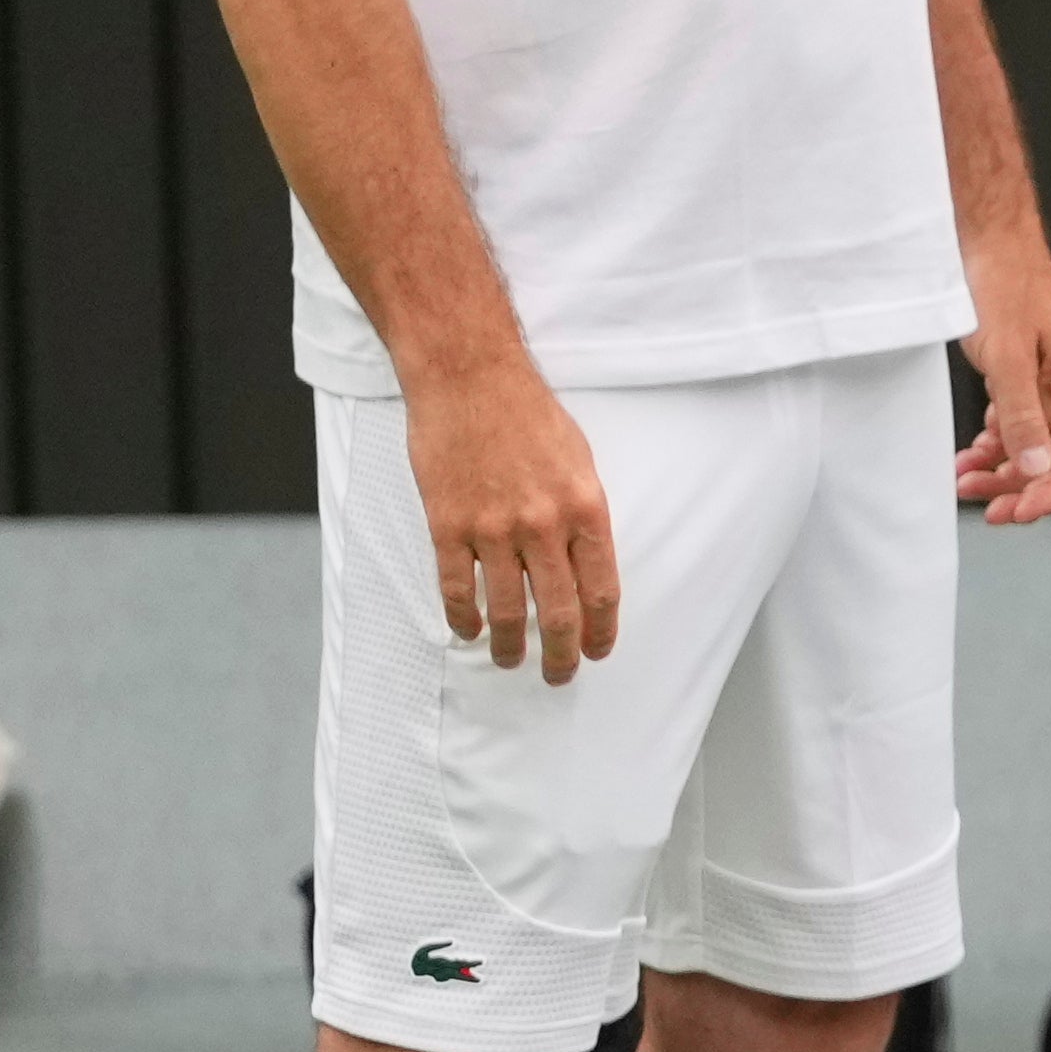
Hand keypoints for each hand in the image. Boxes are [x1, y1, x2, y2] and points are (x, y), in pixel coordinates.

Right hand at [411, 361, 617, 682]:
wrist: (469, 376)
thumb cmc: (527, 412)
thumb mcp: (579, 459)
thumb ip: (583, 513)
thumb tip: (585, 563)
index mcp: (585, 508)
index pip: (602, 591)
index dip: (602, 632)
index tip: (598, 651)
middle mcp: (543, 525)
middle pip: (560, 614)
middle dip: (563, 656)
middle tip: (560, 675)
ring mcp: (493, 528)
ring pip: (508, 611)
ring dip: (511, 647)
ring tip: (511, 661)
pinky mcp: (448, 525)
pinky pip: (458, 590)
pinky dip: (465, 619)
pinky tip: (469, 631)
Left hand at [948, 234, 1050, 524]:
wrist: (982, 238)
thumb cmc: (1003, 283)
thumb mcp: (1008, 355)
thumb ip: (1021, 416)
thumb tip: (1036, 470)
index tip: (1019, 511)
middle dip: (1023, 489)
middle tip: (988, 511)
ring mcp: (1044, 386)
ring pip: (1032, 449)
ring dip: (1002, 473)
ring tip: (966, 484)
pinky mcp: (1019, 379)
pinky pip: (1012, 428)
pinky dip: (991, 447)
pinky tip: (968, 457)